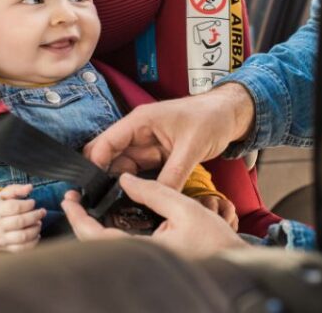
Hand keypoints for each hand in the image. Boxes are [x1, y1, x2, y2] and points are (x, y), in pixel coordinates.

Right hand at [0, 184, 45, 252]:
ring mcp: (1, 238)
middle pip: (20, 222)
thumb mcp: (1, 195)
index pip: (13, 207)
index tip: (32, 202)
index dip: (26, 204)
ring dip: (35, 229)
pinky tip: (36, 235)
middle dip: (35, 216)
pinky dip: (32, 243)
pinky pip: (21, 249)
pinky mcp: (5, 248)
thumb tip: (29, 187)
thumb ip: (16, 190)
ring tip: (38, 223)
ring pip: (22, 236)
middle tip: (42, 212)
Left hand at [61, 174, 246, 257]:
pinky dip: (109, 233)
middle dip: (81, 222)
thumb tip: (126, 179)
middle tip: (74, 200)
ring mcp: (144, 265)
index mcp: (145, 251)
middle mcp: (140, 261)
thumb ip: (154, 192)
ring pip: (107, 248)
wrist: (235, 264)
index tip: (69, 200)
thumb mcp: (185, 207)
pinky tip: (110, 218)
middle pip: (96, 246)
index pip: (97, 237)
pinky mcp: (150, 263)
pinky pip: (121, 250)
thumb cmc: (215, 240)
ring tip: (87, 205)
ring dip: (93, 228)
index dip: (78, 218)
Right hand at [83, 83, 254, 189]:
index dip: (95, 165)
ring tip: (117, 207)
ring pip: (123, 168)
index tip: (92, 191)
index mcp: (140, 122)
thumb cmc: (211, 118)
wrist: (229, 115)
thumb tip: (158, 198)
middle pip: (109, 157)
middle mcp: (138, 133)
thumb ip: (173, 174)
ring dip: (121, 185)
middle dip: (104, 179)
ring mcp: (147, 145)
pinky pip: (140, 173)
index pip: (106, 143)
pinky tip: (136, 201)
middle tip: (103, 204)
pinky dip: (137, 186)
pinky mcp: (157, 156)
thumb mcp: (192, 147)